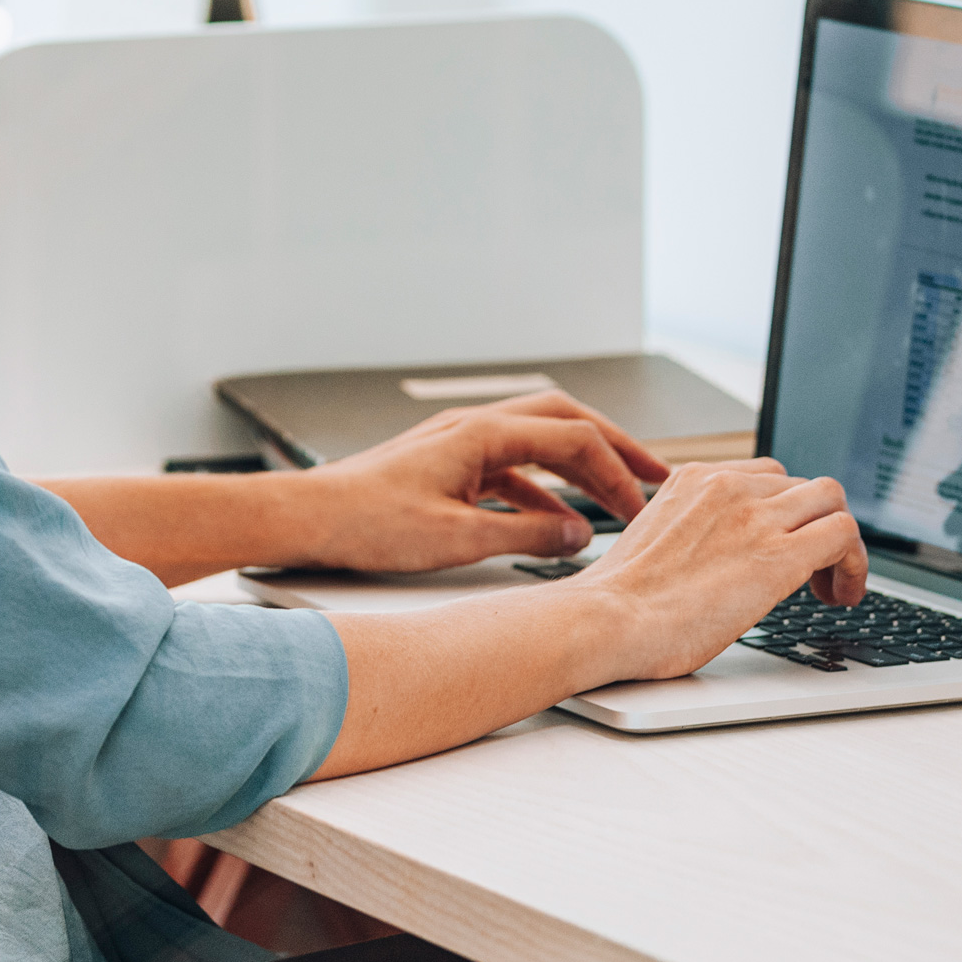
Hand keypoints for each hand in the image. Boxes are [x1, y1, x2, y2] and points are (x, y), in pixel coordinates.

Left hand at [289, 392, 675, 571]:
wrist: (308, 518)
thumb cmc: (367, 522)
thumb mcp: (457, 539)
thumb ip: (525, 534)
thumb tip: (578, 533)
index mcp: (482, 434)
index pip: (572, 437)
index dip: (616, 469)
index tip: (645, 502)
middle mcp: (473, 427)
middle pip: (563, 422)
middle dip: (612, 448)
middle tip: (654, 476)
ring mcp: (459, 444)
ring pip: (538, 442)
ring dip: (579, 467)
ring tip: (614, 498)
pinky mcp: (446, 466)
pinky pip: (510, 468)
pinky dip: (542, 489)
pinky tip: (554, 520)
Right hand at [568, 461, 867, 682]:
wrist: (606, 619)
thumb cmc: (617, 603)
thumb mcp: (653, 542)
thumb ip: (688, 534)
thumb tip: (709, 560)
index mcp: (692, 479)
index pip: (765, 475)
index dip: (783, 513)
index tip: (783, 546)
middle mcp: (726, 485)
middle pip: (802, 484)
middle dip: (814, 524)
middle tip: (811, 571)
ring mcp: (754, 515)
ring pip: (831, 499)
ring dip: (840, 541)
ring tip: (830, 586)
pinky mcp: (778, 555)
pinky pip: (843, 535)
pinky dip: (854, 563)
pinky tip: (840, 595)